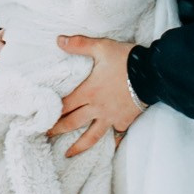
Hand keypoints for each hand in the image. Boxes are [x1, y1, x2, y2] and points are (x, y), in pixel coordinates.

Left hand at [54, 36, 144, 153]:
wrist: (152, 73)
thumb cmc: (126, 60)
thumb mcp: (101, 47)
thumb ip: (79, 45)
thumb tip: (58, 40)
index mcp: (88, 91)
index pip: (65, 105)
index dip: (52, 112)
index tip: (41, 118)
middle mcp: (97, 108)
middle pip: (73, 122)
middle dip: (57, 130)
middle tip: (45, 136)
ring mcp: (111, 117)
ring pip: (91, 136)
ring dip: (78, 146)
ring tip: (68, 154)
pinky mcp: (125, 121)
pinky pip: (116, 135)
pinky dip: (110, 142)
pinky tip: (107, 148)